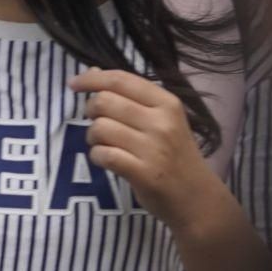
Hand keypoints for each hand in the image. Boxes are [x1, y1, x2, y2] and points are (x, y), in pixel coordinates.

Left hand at [71, 69, 236, 233]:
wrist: (197, 198)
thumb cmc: (176, 156)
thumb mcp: (163, 120)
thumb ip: (131, 98)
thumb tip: (94, 72)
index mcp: (167, 103)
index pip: (121, 80)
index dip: (91, 79)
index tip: (74, 84)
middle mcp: (161, 121)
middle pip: (104, 101)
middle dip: (90, 111)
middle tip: (98, 123)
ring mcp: (153, 148)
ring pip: (99, 128)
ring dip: (93, 137)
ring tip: (105, 145)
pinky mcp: (143, 173)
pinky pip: (103, 155)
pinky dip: (97, 156)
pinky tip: (107, 160)